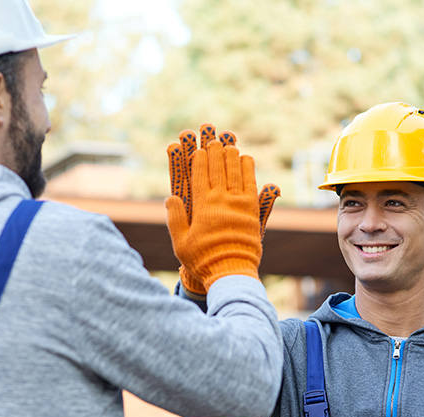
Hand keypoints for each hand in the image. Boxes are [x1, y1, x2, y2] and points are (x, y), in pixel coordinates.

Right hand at [166, 125, 279, 294]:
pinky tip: (246, 158)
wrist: (231, 271)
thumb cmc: (202, 259)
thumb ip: (175, 218)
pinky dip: (248, 169)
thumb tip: (171, 197)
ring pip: (235, 172)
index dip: (199, 159)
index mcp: (202, 206)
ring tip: (229, 143)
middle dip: (215, 151)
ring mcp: (239, 204)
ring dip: (231, 155)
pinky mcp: (252, 210)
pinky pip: (251, 183)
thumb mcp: (181, 242)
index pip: (200, 175)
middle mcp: (221, 200)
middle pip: (218, 168)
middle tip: (213, 138)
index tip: (199, 149)